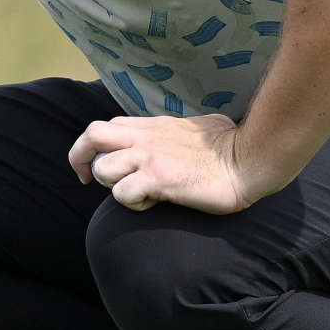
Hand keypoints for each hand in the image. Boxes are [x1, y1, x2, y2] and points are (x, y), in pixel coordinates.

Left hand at [67, 114, 269, 214]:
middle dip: (79, 158)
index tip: (93, 164)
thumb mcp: (195, 128)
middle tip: (87, 180)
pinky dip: (131, 203)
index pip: (106, 127)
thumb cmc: (231, 145)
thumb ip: (174, 132)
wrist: (250, 159)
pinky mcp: (159, 179)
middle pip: (92, 136)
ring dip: (112, 186)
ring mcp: (150, 157)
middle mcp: (145, 138)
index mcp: (152, 126)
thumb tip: (177, 135)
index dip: (92, 146)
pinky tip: (152, 203)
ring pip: (102, 169)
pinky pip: (124, 193)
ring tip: (136, 194)